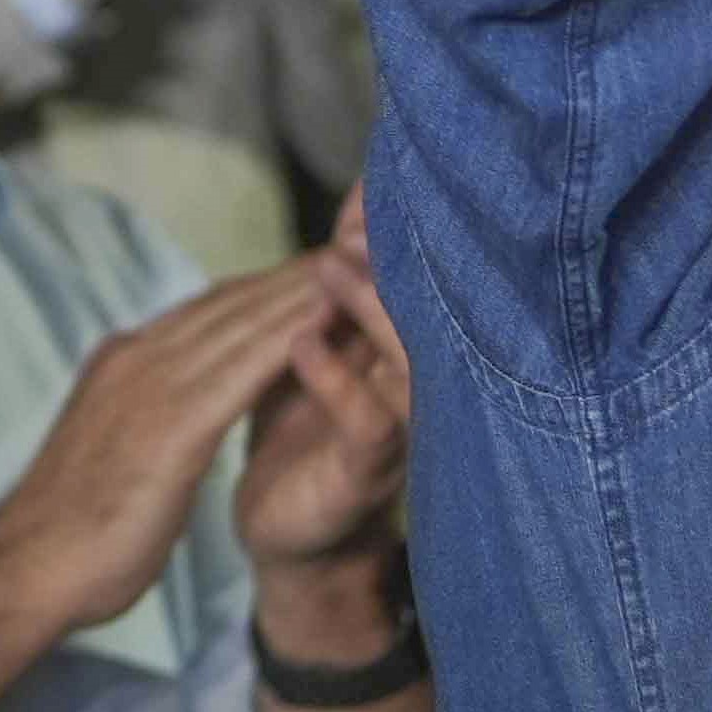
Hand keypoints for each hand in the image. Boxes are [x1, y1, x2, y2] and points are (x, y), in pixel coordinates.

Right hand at [0, 259, 336, 632]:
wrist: (26, 569)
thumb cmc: (69, 530)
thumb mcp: (108, 452)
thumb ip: (139, 418)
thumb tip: (163, 415)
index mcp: (122, 365)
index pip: (204, 314)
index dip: (260, 292)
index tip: (307, 273)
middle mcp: (137, 359)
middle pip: (229, 304)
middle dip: (290, 275)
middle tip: (349, 244)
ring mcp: (150, 386)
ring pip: (242, 324)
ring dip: (300, 292)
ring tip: (355, 265)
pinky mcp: (172, 426)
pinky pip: (243, 370)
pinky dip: (287, 339)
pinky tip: (327, 322)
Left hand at [234, 210, 411, 578]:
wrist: (288, 537)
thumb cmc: (302, 434)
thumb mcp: (318, 348)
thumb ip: (332, 288)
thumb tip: (354, 207)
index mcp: (396, 351)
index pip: (408, 277)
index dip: (394, 226)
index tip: (380, 175)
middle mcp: (411, 386)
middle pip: (423, 312)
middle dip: (393, 259)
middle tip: (357, 216)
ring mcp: (397, 431)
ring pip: (405, 362)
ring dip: (368, 310)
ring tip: (328, 265)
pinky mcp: (362, 473)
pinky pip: (366, 424)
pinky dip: (336, 380)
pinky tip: (304, 342)